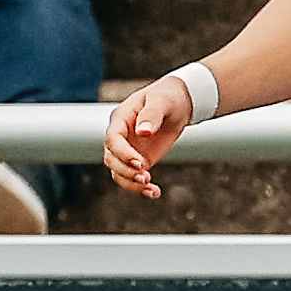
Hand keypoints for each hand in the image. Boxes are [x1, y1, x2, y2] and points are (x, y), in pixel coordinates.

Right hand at [102, 75, 190, 200]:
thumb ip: (152, 114)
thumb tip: (143, 132)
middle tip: (145, 177)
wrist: (179, 103)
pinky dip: (142, 187)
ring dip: (131, 182)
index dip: (123, 153)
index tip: (140, 163)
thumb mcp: (162, 101)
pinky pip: (133, 176)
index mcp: (121, 119)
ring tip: (150, 187)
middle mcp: (120, 136)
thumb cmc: (168, 97)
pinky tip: (155, 192)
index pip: (113, 139)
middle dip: (125, 170)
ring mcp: (128, 150)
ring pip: (118, 171)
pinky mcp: (140, 160)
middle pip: (111, 158)